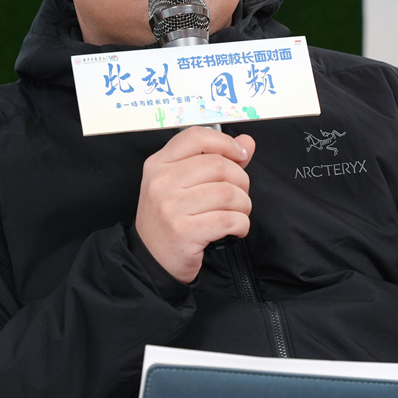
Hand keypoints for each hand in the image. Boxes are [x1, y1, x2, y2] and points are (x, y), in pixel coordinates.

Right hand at [135, 126, 254, 282]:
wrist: (151, 260)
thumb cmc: (170, 220)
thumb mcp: (183, 184)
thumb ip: (215, 159)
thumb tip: (246, 142)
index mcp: (158, 164)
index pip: (196, 137)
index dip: (225, 142)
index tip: (240, 155)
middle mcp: (161, 182)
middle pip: (219, 165)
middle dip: (241, 180)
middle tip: (239, 196)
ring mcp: (170, 207)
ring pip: (228, 193)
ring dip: (243, 205)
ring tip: (237, 213)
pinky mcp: (184, 231)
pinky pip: (229, 220)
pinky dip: (241, 225)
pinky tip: (235, 229)